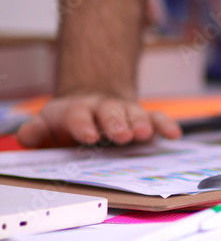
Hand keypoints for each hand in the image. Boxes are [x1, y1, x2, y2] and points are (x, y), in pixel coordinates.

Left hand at [16, 94, 181, 147]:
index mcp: (77, 111)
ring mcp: (125, 112)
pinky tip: (173, 134)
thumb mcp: (50, 125)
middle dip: (116, 123)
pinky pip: (156, 118)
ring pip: (134, 113)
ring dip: (140, 123)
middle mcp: (103, 108)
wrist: (94, 103)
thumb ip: (37, 131)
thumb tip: (26, 137)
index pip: (79, 115)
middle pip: (110, 112)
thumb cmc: (71, 123)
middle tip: (121, 135)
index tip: (89, 136)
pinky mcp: (144, 118)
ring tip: (145, 134)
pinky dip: (165, 125)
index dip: (83, 125)